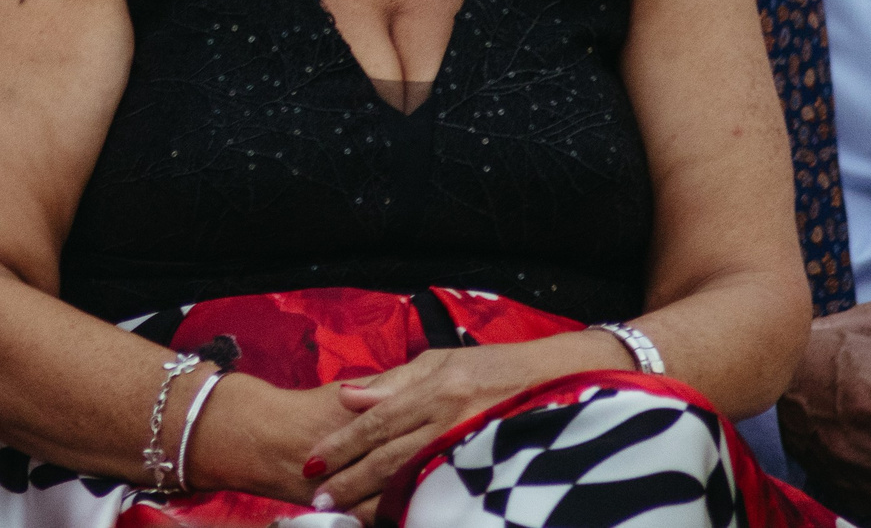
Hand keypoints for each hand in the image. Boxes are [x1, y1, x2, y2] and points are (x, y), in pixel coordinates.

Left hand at [302, 332, 625, 517]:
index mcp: (436, 389)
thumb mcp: (443, 360)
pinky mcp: (488, 470)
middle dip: (350, 481)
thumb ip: (395, 381)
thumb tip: (347, 395)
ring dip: (375, 500)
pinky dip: (415, 505)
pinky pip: (443, 491)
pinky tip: (395, 517)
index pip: (376, 422)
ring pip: (412, 480)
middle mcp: (450, 420)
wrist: (558, 380)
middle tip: (318, 500)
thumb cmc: (495, 366)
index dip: (341, 445)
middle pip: (389, 457)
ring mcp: (471, 448)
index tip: (312, 463)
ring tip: (345, 514)